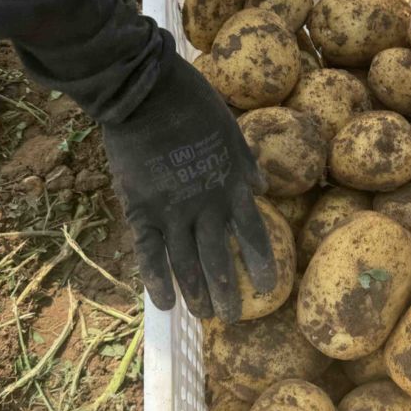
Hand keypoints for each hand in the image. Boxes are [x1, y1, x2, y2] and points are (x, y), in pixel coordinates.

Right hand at [103, 54, 274, 321]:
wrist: (146, 92)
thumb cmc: (195, 105)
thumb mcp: (233, 130)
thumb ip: (246, 163)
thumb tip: (263, 187)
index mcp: (232, 188)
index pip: (253, 235)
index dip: (261, 264)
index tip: (268, 288)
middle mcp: (207, 207)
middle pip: (220, 258)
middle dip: (227, 290)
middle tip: (232, 318)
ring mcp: (174, 211)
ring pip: (187, 262)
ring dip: (197, 293)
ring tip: (204, 317)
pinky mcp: (142, 209)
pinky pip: (150, 251)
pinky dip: (157, 278)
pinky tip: (165, 304)